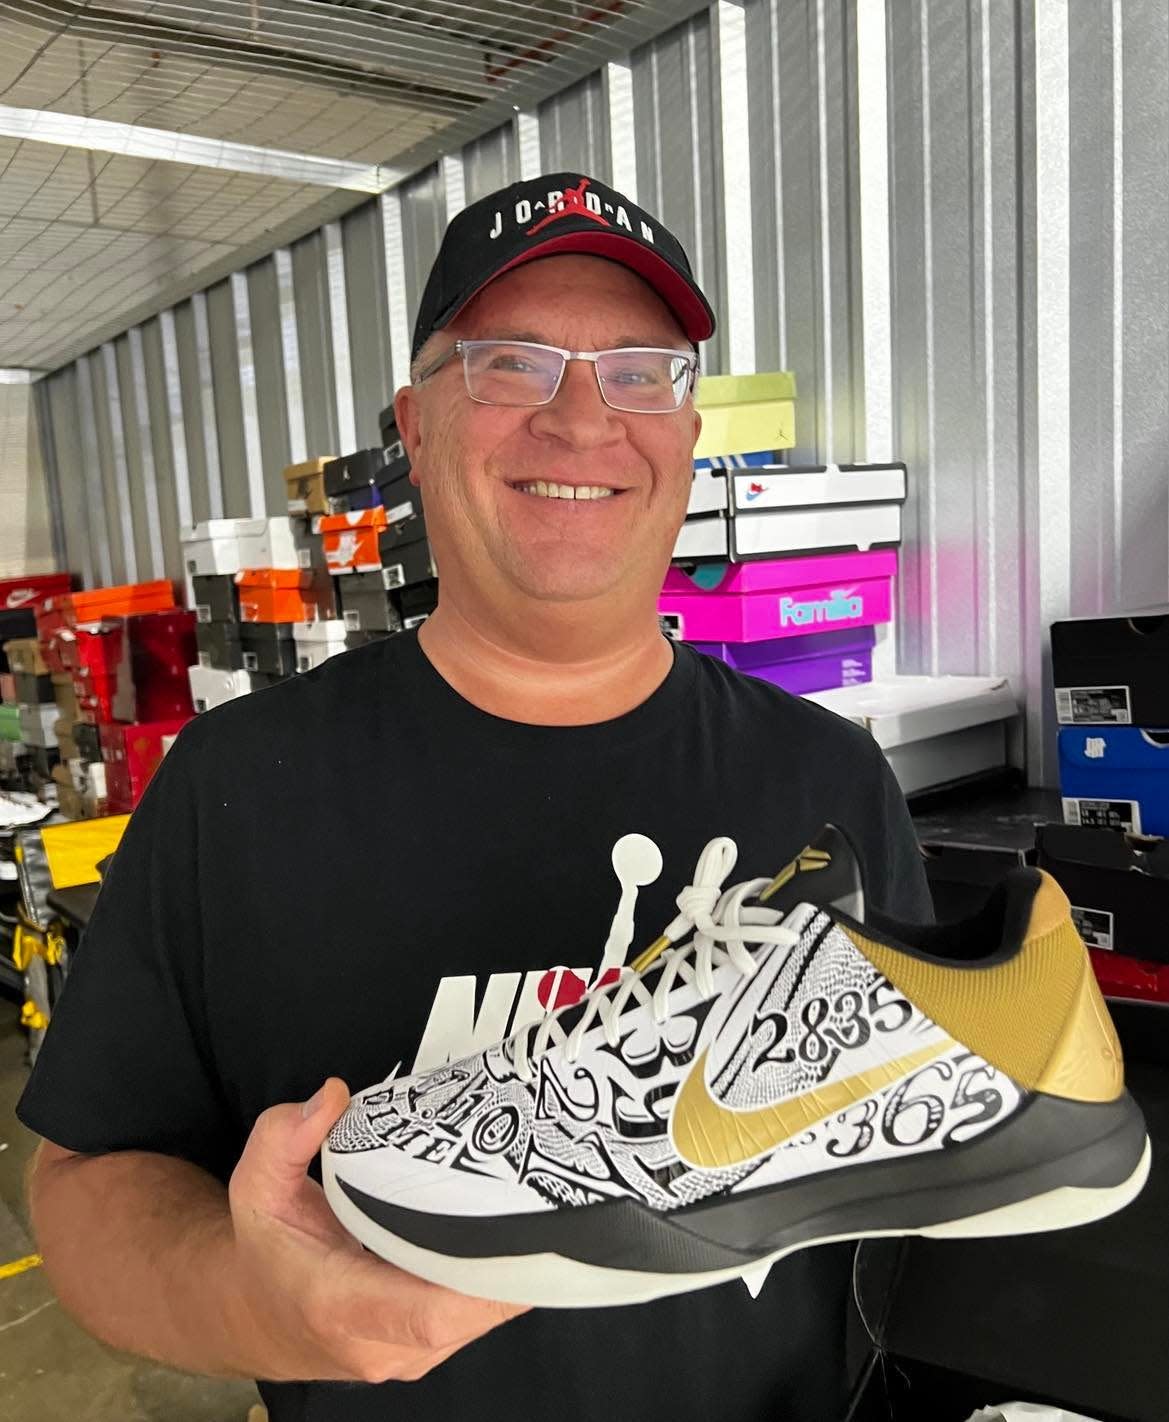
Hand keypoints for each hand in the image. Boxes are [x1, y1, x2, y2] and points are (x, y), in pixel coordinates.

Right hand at [227, 1079, 527, 1382]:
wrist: (257, 1315)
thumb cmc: (266, 1249)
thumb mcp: (257, 1185)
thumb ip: (284, 1137)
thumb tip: (334, 1097)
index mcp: (338, 1305)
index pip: (428, 1314)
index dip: (485, 1285)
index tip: (523, 1237)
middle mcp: (376, 1344)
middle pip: (468, 1317)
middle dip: (512, 1264)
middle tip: (545, 1201)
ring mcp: (404, 1356)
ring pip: (477, 1323)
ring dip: (507, 1273)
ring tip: (534, 1210)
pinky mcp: (422, 1352)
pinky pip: (471, 1322)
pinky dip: (491, 1284)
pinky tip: (507, 1236)